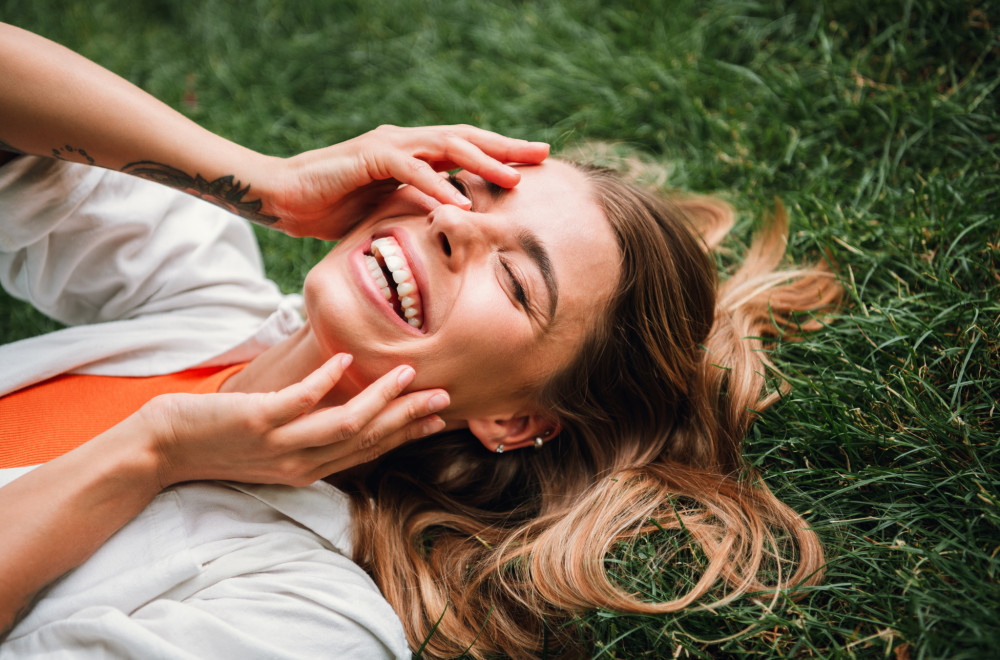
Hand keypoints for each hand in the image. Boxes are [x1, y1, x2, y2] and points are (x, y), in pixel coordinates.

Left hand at [143, 354, 448, 487]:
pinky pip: (300, 402)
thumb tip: (339, 399)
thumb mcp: (271, 445)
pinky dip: (326, 380)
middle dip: (407, 417)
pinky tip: (344, 359)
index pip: (367, 450)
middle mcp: (299, 463)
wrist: (160, 450)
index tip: (437, 419)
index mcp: (307, 469)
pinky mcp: (255, 422)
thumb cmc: (216, 441)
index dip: (405, 434)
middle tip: (442, 396)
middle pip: (366, 439)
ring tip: (405, 372)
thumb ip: (306, 428)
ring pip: (344, 425)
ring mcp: (279, 445)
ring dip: (379, 399)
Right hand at [263, 124, 548, 238]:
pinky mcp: (368, 158)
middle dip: (506, 148)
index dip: (501, 154)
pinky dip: (436, 183)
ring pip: (445, 146)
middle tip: (543, 154)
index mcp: (414, 153)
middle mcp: (406, 142)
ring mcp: (388, 146)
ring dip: (481, 162)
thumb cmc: (334, 209)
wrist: (285, 199)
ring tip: (513, 178)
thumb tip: (453, 223)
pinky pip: (410, 169)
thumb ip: (419, 209)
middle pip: (465, 139)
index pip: (465, 149)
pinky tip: (460, 199)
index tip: (535, 164)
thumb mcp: (389, 212)